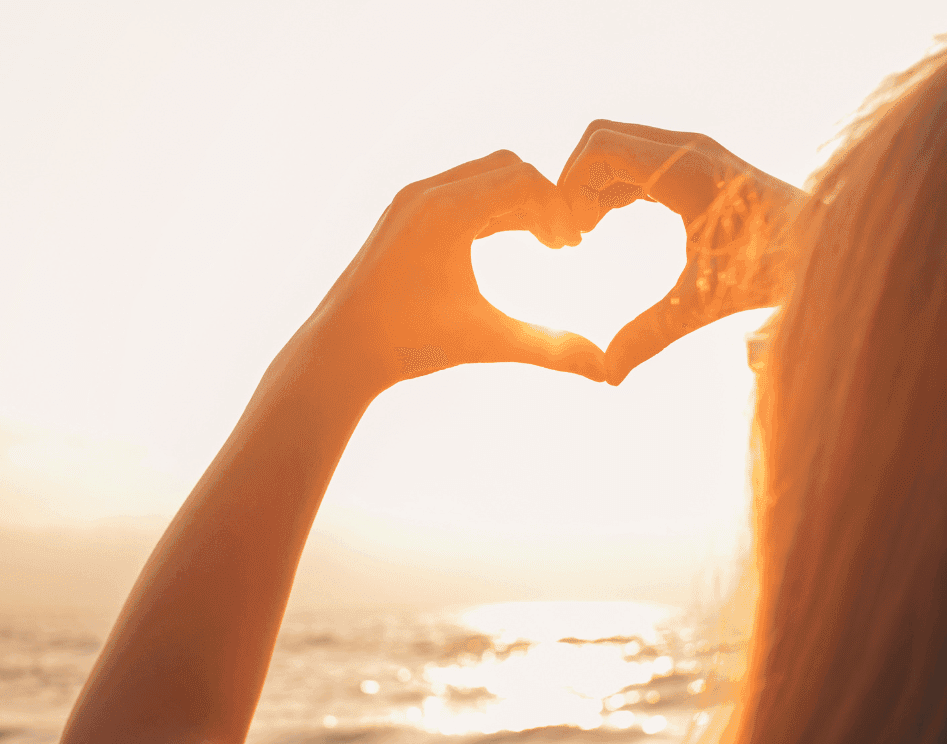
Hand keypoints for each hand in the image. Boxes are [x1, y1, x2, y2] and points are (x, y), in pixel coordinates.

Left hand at [306, 150, 608, 393]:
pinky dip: (488, 208)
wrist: (341, 351)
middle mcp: (427, 194)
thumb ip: (549, 349)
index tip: (573, 248)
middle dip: (540, 200)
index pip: (524, 181)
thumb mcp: (487, 341)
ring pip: (481, 177)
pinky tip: (506, 242)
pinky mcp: (402, 213)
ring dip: (515, 202)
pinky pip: (458, 192)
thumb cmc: (410, 343)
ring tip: (542, 244)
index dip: (558, 210)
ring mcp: (410, 200)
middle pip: (506, 168)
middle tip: (562, 244)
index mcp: (449, 211)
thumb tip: (605, 371)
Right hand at [553, 121, 808, 383]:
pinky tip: (601, 226)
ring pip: (617, 148)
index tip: (568, 236)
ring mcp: (693, 153)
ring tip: (580, 235)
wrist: (826, 250)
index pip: (601, 146)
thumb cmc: (769, 272)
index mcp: (685, 169)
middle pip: (602, 140)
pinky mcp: (697, 165)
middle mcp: (687, 149)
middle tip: (568, 237)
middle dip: (574, 183)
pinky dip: (611, 186)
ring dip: (591, 185)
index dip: (569, 185)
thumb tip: (608, 376)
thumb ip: (649, 334)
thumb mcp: (702, 304)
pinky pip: (637, 161)